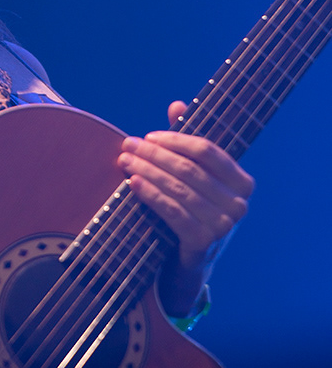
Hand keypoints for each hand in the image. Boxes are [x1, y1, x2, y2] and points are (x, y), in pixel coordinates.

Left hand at [117, 101, 254, 315]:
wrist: (190, 262)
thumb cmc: (192, 210)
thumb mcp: (193, 177)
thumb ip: (185, 142)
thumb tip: (176, 105)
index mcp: (242, 183)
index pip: (207, 151)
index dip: (176, 139)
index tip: (149, 135)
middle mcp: (239, 204)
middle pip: (189, 169)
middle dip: (155, 154)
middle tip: (128, 145)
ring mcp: (224, 226)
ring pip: (179, 189)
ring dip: (147, 171)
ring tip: (125, 161)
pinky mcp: (203, 243)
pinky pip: (172, 212)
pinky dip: (151, 194)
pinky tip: (132, 183)